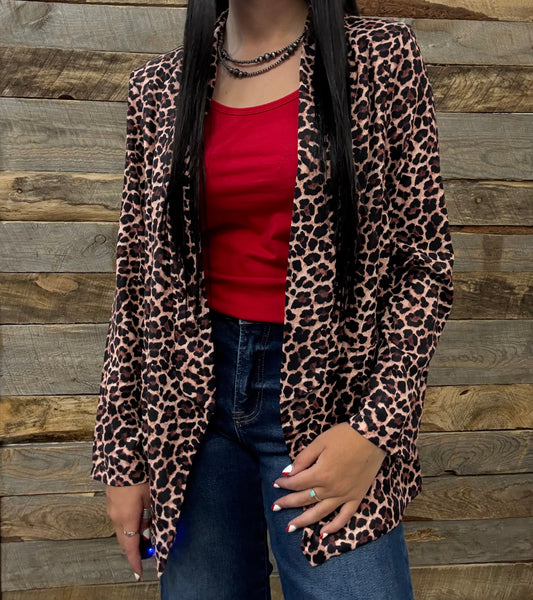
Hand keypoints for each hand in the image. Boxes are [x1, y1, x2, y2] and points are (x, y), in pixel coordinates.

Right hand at [106, 481, 150, 580]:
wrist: (121, 457)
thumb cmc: (140, 476)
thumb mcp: (151, 497)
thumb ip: (149, 517)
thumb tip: (146, 534)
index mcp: (127, 518)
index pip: (130, 547)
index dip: (135, 561)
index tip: (139, 573)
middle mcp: (115, 516)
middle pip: (124, 540)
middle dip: (134, 550)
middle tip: (145, 555)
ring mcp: (111, 508)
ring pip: (121, 529)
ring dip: (130, 536)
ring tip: (143, 537)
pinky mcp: (110, 499)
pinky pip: (119, 518)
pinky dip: (127, 525)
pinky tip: (136, 520)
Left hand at [272, 422, 386, 537]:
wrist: (373, 437)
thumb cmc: (344, 436)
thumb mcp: (320, 442)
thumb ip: (303, 459)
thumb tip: (288, 473)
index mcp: (320, 474)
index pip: (296, 483)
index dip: (284, 484)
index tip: (276, 483)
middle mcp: (331, 489)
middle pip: (304, 499)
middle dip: (288, 503)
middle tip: (275, 507)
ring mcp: (344, 495)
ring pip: (320, 512)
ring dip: (304, 521)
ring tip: (290, 527)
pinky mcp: (356, 497)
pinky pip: (344, 517)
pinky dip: (334, 527)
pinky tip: (323, 533)